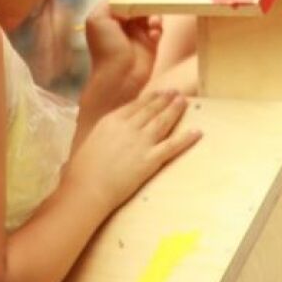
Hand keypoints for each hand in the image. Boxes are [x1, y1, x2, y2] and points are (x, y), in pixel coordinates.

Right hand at [65, 91, 201, 212]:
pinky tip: (197, 132)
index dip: (151, 98)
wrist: (88, 188)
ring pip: (163, 122)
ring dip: (175, 110)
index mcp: (112, 121)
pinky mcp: (150, 159)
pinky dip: (186, 138)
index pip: (136, 105)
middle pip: (152, 110)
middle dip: (166, 100)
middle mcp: (128, 127)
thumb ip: (109, 131)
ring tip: (185, 102)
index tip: (161, 93)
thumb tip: (118, 127)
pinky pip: (172, 146)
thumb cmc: (83, 169)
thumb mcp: (94, 140)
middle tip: (176, 93)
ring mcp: (140, 142)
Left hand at [75, 4, 161, 147]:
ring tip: (153, 25)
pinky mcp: (151, 42)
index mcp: (108, 15)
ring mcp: (138, 33)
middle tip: (149, 8)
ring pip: (151, 14)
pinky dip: (158, 29)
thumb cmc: (105, 49)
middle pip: (139, 4)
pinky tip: (154, 35)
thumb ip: (110, 4)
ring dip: (154, 17)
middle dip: (146, 4)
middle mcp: (123, 22)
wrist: (120, 77)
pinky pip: (159, 28)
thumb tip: (129, 1)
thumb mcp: (98, 20)